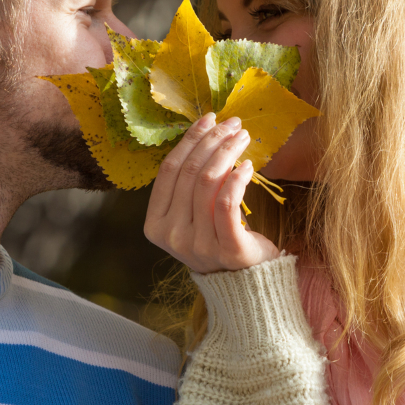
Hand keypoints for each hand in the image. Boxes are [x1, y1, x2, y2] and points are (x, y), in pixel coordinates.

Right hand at [145, 113, 281, 273]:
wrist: (245, 285)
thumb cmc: (219, 240)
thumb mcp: (193, 215)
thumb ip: (189, 185)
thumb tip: (203, 133)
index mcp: (156, 225)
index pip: (169, 171)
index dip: (189, 140)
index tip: (209, 119)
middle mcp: (171, 236)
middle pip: (190, 172)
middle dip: (213, 140)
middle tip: (233, 123)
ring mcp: (197, 245)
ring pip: (208, 182)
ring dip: (228, 152)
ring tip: (243, 138)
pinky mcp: (227, 249)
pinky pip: (228, 203)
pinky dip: (238, 178)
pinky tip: (248, 165)